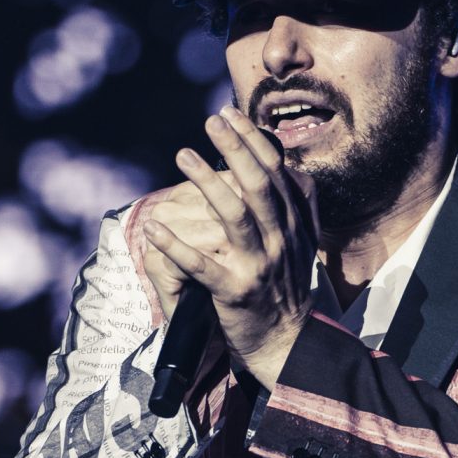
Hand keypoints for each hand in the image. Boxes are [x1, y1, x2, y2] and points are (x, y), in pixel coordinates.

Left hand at [143, 105, 317, 390]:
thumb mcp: (302, 242)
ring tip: (183, 155)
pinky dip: (177, 247)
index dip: (253, 140)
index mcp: (294, 224)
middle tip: (211, 121)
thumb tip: (288, 163)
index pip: (277, 172)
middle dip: (235, 148)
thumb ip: (297, 204)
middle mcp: (281, 240)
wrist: (287, 343)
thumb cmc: (286, 286)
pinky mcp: (236, 292)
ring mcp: (260, 266)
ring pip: (235, 216)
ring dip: (207, 183)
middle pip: (259, 185)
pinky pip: (203, 266)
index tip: (230, 114)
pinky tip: (155, 228)